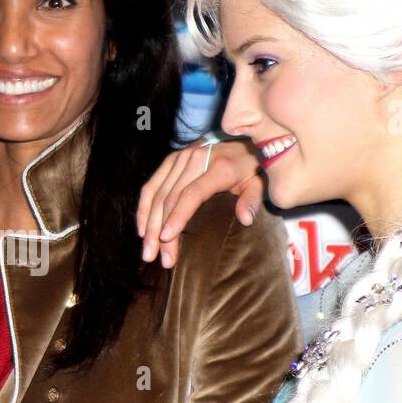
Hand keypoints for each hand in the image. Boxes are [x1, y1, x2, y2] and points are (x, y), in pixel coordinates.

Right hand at [136, 137, 264, 267]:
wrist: (242, 144)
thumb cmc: (250, 170)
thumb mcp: (258, 183)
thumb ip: (252, 200)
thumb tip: (245, 220)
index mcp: (218, 167)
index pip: (192, 194)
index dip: (177, 216)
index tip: (167, 238)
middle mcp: (195, 159)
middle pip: (170, 198)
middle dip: (160, 230)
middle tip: (157, 258)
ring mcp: (179, 158)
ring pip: (157, 194)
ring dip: (149, 225)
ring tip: (148, 251)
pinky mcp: (170, 161)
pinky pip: (151, 186)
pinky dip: (144, 209)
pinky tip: (143, 230)